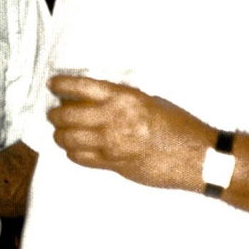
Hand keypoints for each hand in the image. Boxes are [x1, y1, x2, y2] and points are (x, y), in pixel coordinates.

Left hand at [46, 74, 210, 189]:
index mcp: (123, 97)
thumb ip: (120, 99)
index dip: (61, 84)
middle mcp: (113, 119)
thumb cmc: (178, 125)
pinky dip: (72, 151)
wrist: (197, 156)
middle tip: (55, 112)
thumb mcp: (149, 101)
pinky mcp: (112, 164)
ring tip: (62, 131)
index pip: (80, 86)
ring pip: (67, 138)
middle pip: (66, 114)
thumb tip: (92, 98)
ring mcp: (111, 144)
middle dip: (55, 113)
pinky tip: (75, 148)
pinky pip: (79, 158)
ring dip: (60, 133)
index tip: (52, 83)